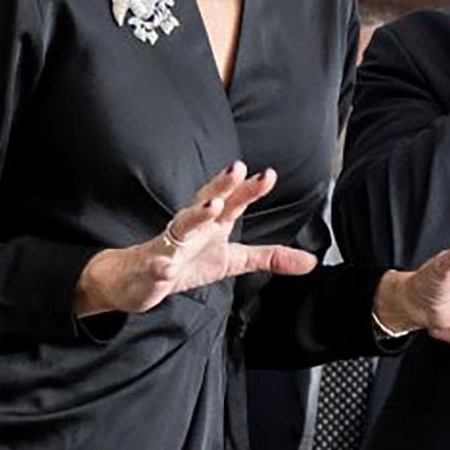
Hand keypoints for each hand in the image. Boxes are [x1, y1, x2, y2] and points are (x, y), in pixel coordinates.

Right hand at [74, 165, 318, 318]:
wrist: (139, 280)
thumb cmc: (187, 262)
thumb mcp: (233, 260)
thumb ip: (269, 257)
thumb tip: (311, 261)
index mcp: (212, 224)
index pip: (233, 201)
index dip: (250, 188)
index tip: (269, 174)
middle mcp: (192, 228)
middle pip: (207, 201)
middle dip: (222, 185)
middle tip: (238, 169)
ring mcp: (170, 245)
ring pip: (181, 226)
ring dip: (196, 215)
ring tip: (212, 206)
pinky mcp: (152, 267)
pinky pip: (157, 265)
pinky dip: (161, 265)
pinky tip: (166, 266)